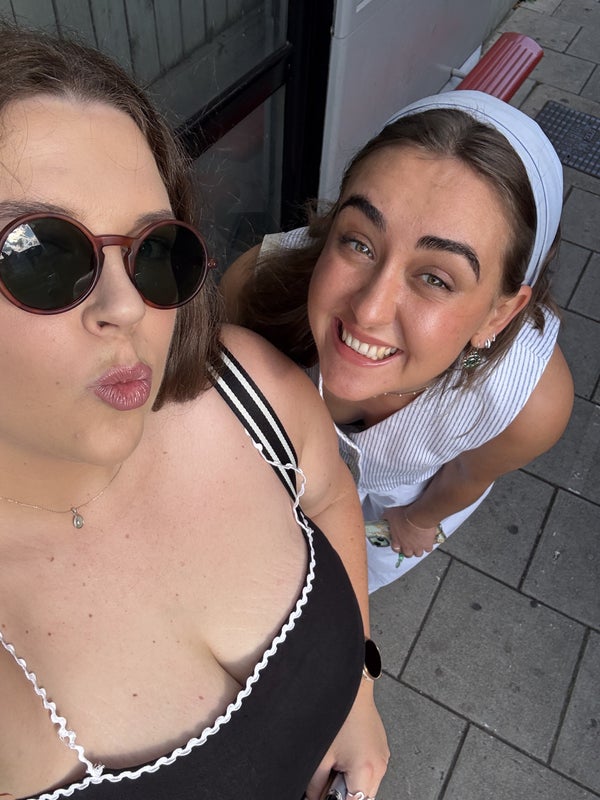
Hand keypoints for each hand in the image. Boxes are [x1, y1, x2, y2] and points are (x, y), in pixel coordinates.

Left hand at [304, 681, 388, 799]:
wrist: (351, 686)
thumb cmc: (337, 712)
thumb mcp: (320, 754)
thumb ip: (316, 784)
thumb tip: (313, 797)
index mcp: (366, 770)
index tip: (323, 796)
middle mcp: (380, 766)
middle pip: (363, 798)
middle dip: (344, 795)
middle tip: (328, 779)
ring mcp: (383, 757)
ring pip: (368, 786)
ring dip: (352, 784)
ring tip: (336, 763)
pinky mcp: (381, 748)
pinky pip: (371, 770)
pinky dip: (358, 771)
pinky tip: (344, 755)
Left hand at [383, 505, 438, 557]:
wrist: (419, 516)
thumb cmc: (404, 515)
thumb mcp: (390, 514)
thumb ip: (386, 518)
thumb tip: (383, 517)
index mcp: (397, 541)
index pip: (396, 549)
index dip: (398, 547)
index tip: (399, 544)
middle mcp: (407, 546)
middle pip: (408, 554)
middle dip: (408, 550)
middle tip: (410, 545)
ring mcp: (418, 547)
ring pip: (418, 554)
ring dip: (418, 550)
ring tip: (419, 544)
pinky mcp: (428, 544)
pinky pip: (428, 549)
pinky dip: (428, 545)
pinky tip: (428, 541)